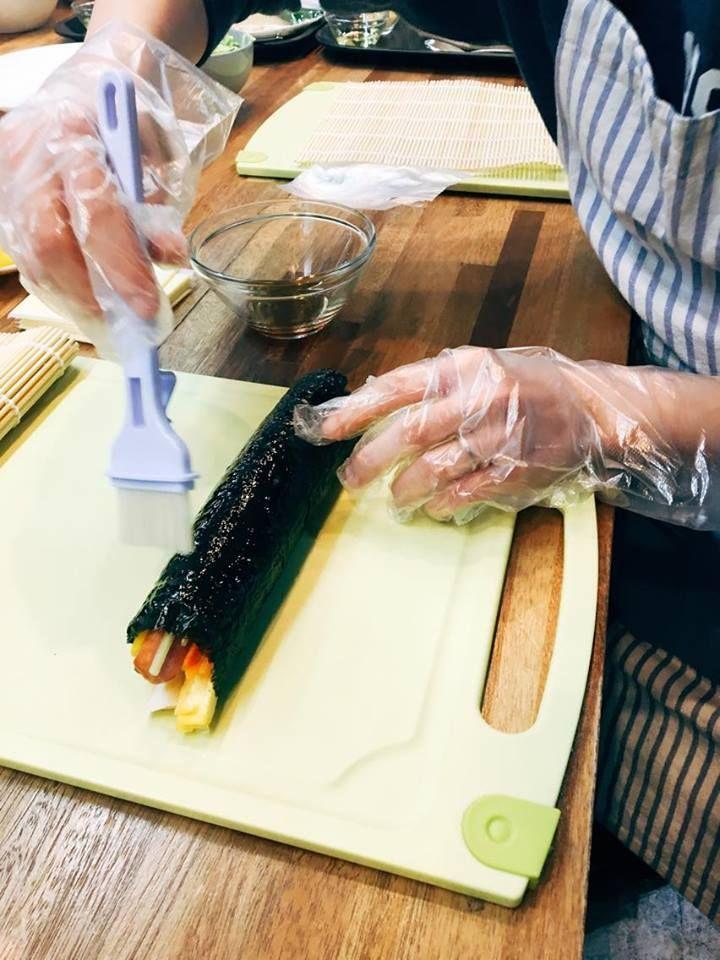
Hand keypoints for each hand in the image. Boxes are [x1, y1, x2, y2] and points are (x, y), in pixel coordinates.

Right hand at [0, 22, 238, 351]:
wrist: (85, 89)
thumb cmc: (126, 124)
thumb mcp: (155, 156)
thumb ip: (158, 208)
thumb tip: (169, 258)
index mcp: (73, 130)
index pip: (94, 211)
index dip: (121, 266)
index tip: (147, 308)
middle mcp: (28, 154)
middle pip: (48, 242)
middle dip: (90, 293)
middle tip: (127, 325)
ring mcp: (8, 178)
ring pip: (31, 255)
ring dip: (74, 298)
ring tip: (111, 320)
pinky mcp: (2, 201)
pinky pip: (26, 256)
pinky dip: (59, 286)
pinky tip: (87, 300)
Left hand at [298, 347, 598, 519]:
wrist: (592, 407)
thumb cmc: (526, 387)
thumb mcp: (479, 370)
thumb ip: (433, 386)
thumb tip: (371, 401)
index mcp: (464, 368)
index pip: (398, 387)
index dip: (357, 409)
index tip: (326, 429)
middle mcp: (479, 398)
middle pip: (409, 432)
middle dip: (371, 459)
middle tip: (351, 479)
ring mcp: (499, 436)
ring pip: (434, 468)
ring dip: (406, 488)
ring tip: (397, 497)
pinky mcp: (516, 470)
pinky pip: (466, 492)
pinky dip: (443, 503)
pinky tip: (434, 507)